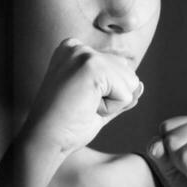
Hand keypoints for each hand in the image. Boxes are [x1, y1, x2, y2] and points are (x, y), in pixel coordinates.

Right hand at [20, 38, 143, 165]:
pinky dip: (111, 108)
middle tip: (80, 107)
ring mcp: (84, 55)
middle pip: (127, 72)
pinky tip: (86, 108)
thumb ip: (119, 92)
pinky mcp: (92, 68)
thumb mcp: (98, 104)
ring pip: (129, 82)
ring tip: (83, 107)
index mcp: (74, 50)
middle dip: (111, 97)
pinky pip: (126, 93)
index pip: (118, 67)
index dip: (106, 94)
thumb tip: (140, 85)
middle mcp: (77, 46)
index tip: (77, 102)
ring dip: (112, 103)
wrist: (45, 140)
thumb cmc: (67, 126)